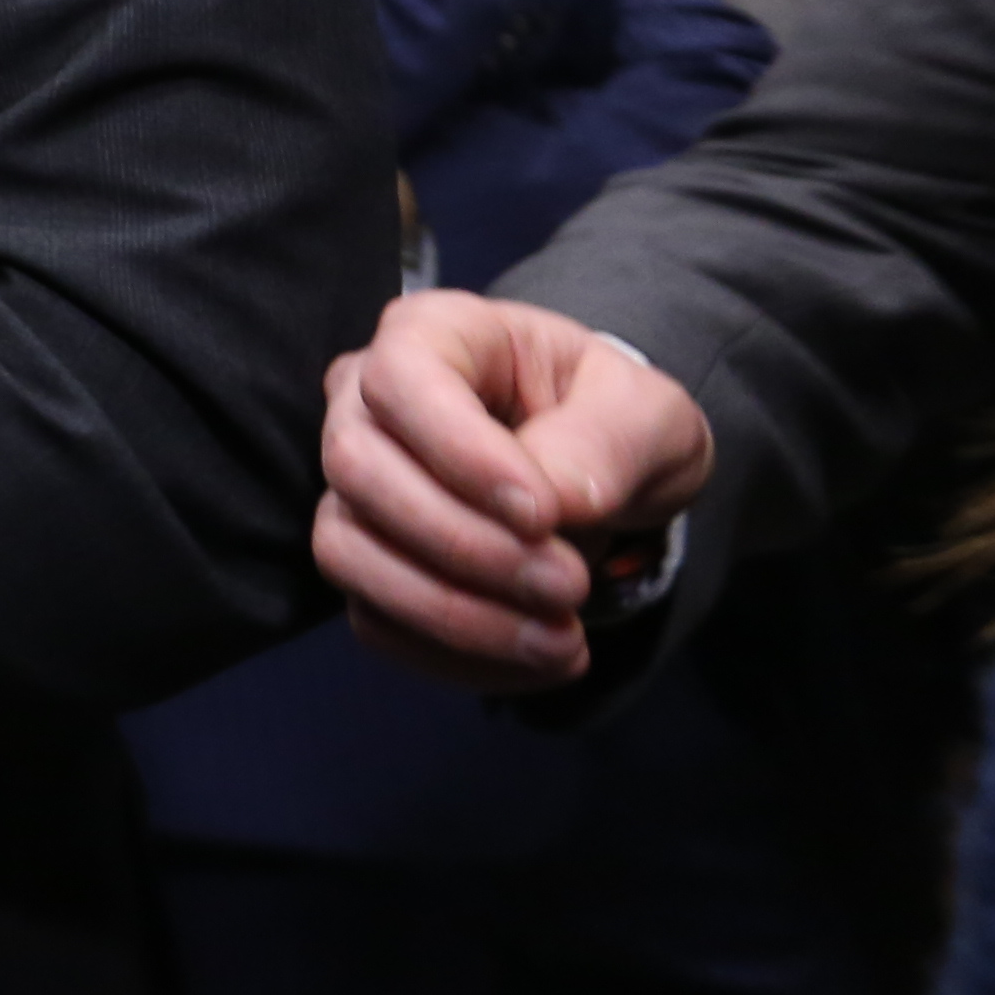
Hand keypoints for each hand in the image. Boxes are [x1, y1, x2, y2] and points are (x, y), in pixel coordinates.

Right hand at [315, 289, 713, 687]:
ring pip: (346, 550)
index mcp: (436, 335)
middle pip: (357, 468)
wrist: (603, 477)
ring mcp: (355, 487)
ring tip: (560, 640)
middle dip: (462, 544)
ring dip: (452, 612)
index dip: (458, 451)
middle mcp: (367, 402)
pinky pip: (374, 618)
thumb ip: (607, 442)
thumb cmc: (614, 422)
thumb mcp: (648, 415)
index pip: (400, 379)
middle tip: (568, 586)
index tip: (544, 515)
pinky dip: (453, 654)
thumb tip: (554, 505)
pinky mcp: (366, 561)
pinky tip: (537, 660)